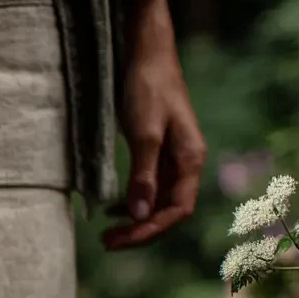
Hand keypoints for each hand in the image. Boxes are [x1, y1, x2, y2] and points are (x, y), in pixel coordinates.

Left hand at [104, 0, 206, 250]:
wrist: (147, 54)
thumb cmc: (148, 88)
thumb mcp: (144, 133)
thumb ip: (143, 174)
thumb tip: (139, 215)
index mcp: (191, 159)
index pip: (176, 210)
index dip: (150, 230)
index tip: (121, 239)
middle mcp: (186, 163)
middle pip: (168, 211)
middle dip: (140, 231)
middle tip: (107, 243)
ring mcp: (173, 158)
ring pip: (158, 202)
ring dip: (136, 220)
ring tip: (107, 234)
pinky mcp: (158, 152)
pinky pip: (150, 188)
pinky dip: (133, 203)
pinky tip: (114, 210)